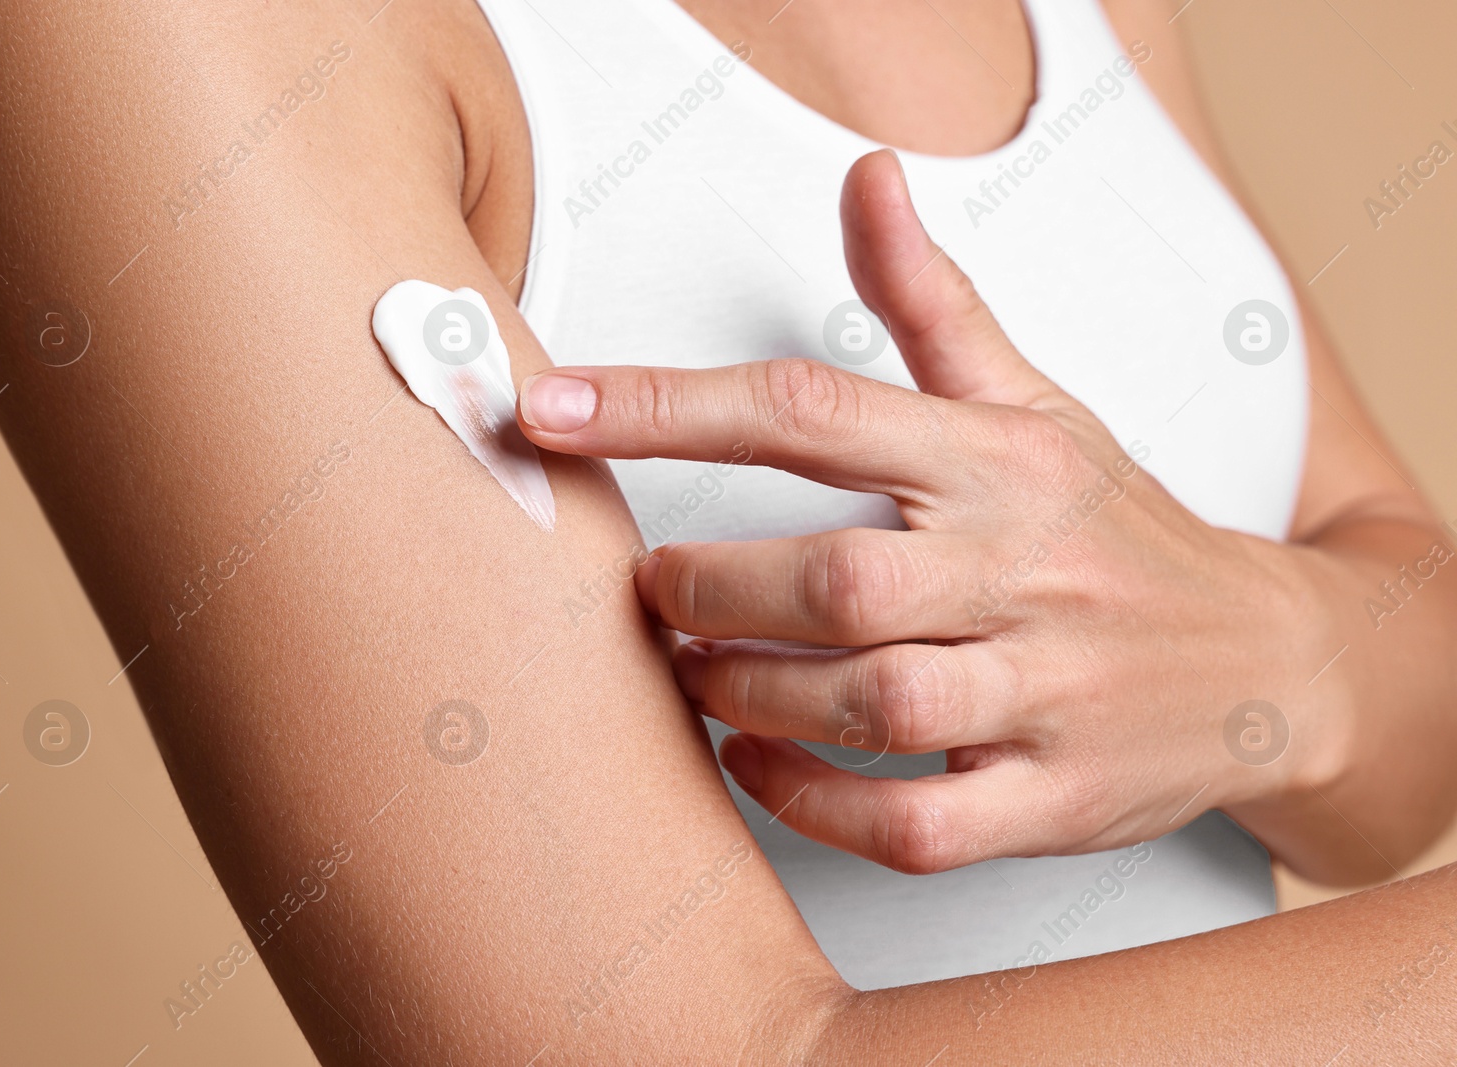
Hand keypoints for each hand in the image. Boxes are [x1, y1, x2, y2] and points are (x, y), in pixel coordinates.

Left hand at [516, 150, 1345, 873]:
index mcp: (998, 462)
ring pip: (872, 704)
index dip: (664, 406)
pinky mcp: (1055, 798)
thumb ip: (930, 304)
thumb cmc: (1118, 530)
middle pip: (835, 581)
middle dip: (710, 590)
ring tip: (692, 673)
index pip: (812, 412)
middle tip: (653, 590)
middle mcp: (1022, 572)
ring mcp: (1048, 691)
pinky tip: (754, 762)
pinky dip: (811, 802)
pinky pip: (913, 822)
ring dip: (749, 695)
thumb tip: (866, 181)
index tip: (552, 407)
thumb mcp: (1035, 402)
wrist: (1270, 662)